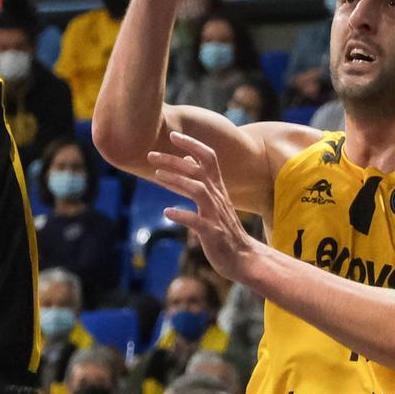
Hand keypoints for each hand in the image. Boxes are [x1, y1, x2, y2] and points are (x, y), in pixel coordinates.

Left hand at [146, 132, 258, 283]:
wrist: (243, 258)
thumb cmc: (224, 228)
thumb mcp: (213, 200)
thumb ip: (200, 179)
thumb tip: (186, 157)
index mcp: (218, 188)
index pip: (208, 157)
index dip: (192, 144)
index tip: (172, 135)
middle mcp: (217, 197)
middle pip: (197, 171)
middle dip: (174, 160)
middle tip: (150, 155)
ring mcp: (215, 214)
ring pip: (197, 190)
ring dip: (177, 181)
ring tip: (156, 176)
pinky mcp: (212, 233)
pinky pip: (197, 221)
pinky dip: (182, 214)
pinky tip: (167, 212)